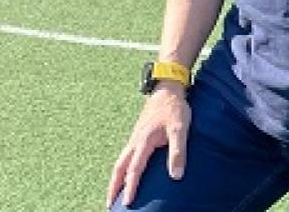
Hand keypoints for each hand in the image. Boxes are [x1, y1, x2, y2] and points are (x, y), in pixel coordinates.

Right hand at [106, 85, 189, 207]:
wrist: (167, 88)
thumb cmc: (174, 108)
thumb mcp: (180, 129)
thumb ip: (178, 152)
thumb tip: (176, 176)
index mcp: (144, 141)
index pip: (134, 169)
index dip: (131, 187)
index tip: (127, 203)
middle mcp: (135, 141)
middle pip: (119, 168)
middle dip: (113, 187)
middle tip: (109, 204)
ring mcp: (135, 138)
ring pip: (120, 162)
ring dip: (115, 179)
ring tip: (113, 194)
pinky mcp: (138, 136)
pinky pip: (125, 156)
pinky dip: (121, 168)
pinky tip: (125, 174)